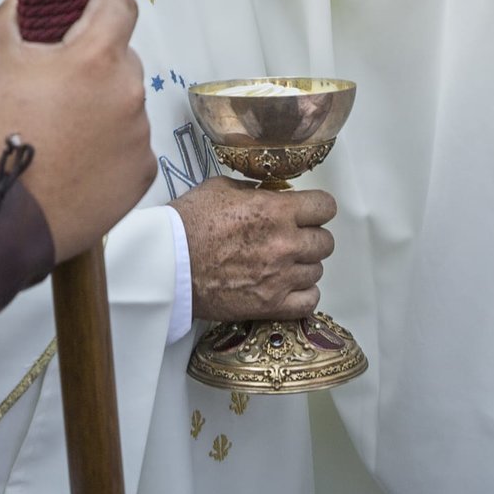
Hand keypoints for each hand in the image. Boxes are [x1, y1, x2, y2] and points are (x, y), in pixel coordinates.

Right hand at [0, 0, 153, 262]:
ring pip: (126, 103)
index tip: (79, 27)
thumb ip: (14, 15)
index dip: (98, 11)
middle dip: (95, 66)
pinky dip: (111, 148)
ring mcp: (140, 134)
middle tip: (57, 90)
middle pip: (122, 58)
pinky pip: (132, 145)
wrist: (3, 214)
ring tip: (62, 133)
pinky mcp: (144, 171)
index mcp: (98, 57)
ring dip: (103, 108)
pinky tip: (77, 161)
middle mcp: (129, 91)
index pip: (121, 7)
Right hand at [170, 177, 335, 322]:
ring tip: (284, 264)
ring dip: (304, 266)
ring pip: (317, 270)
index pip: (326, 206)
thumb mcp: (220, 188)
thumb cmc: (188, 224)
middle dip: (312, 236)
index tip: (309, 212)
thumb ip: (254, 190)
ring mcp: (280, 276)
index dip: (318, 208)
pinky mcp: (270, 305)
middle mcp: (285, 243)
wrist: (167, 264)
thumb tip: (269, 193)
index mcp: (276, 210)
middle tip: (293, 238)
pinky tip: (289, 287)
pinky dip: (304, 294)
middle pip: (326, 241)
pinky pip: (310, 301)